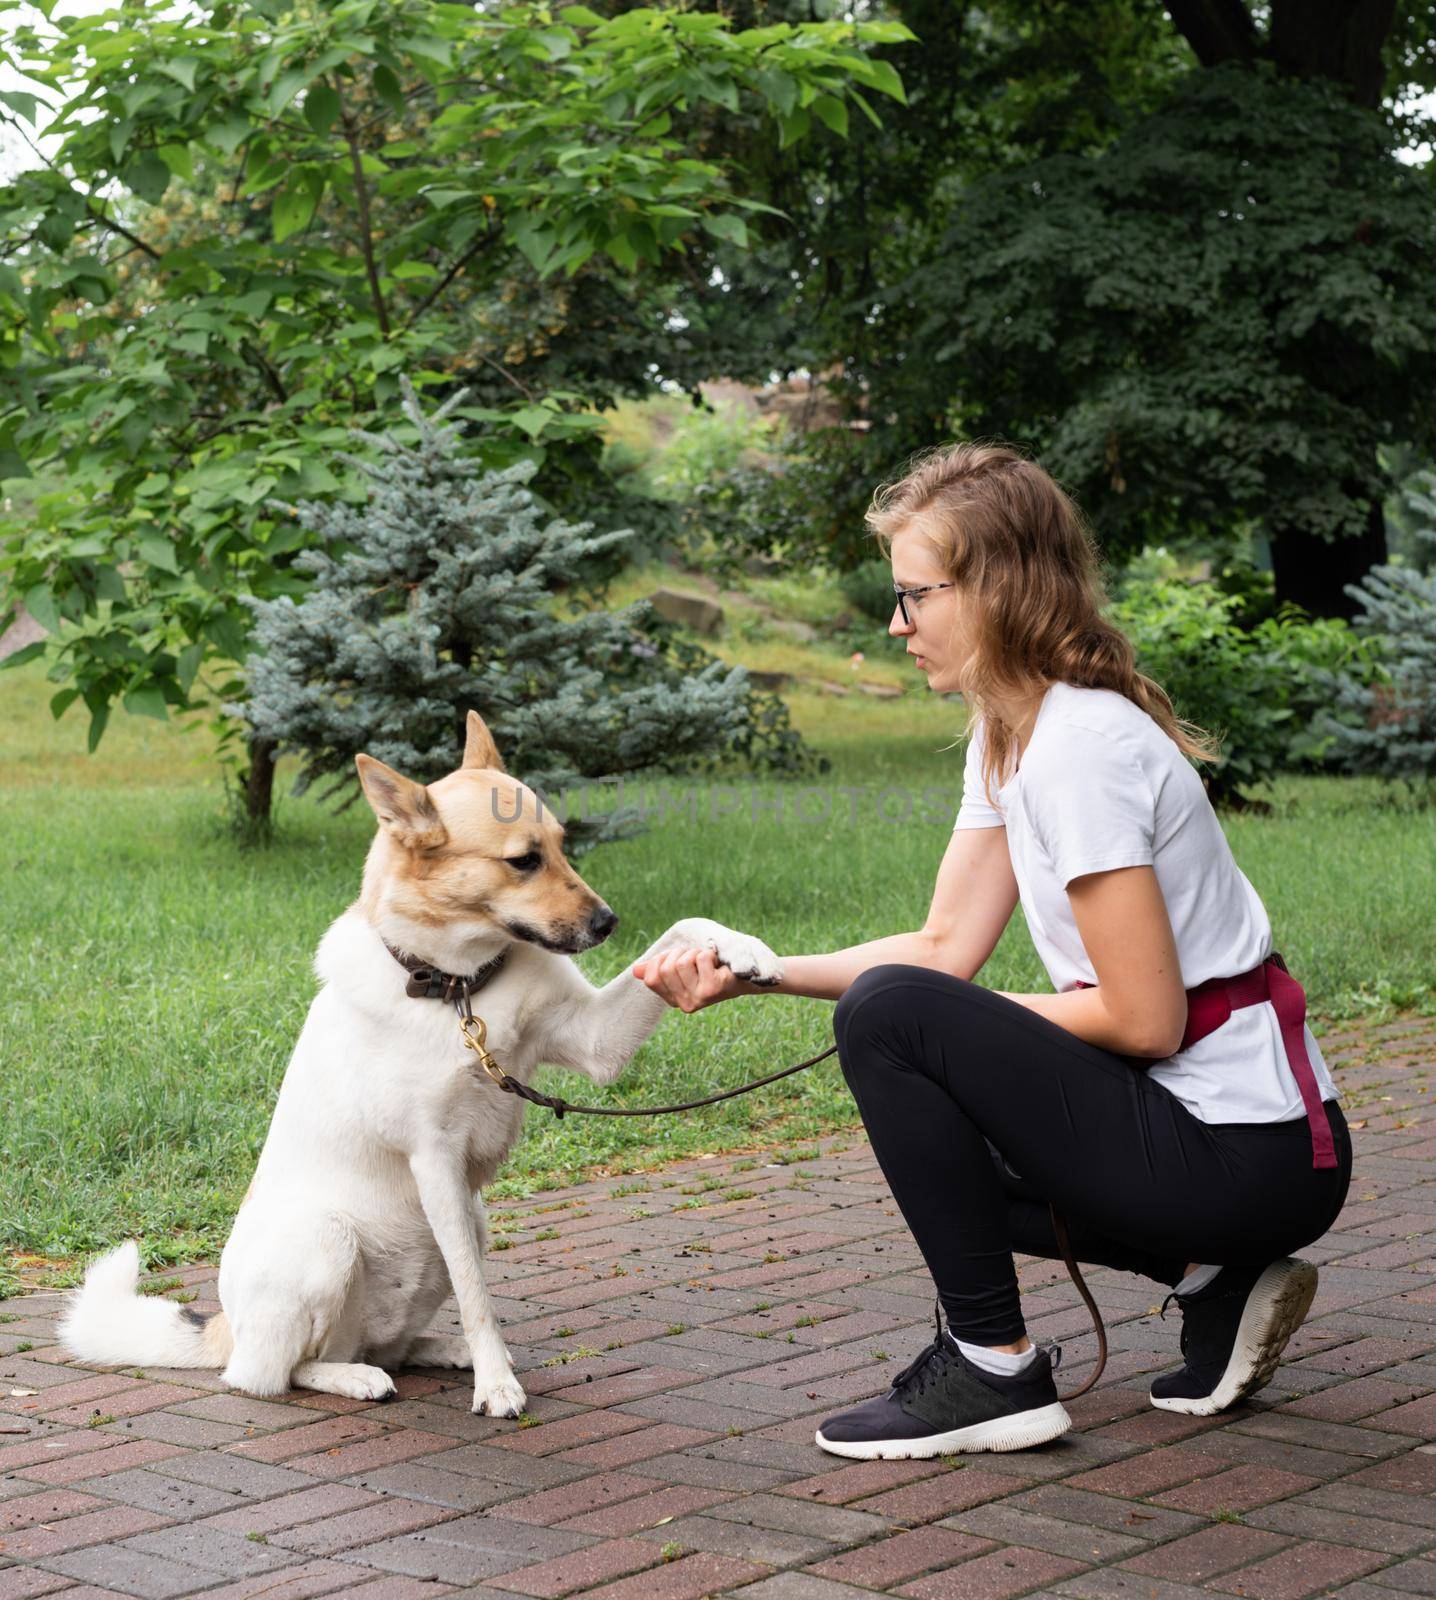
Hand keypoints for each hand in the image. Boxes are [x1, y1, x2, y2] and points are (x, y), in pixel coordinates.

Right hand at [631, 947, 754, 1012]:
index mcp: (674, 999)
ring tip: (708, 961)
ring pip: (681, 962)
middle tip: (697, 959)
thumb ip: (660, 968)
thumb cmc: (713, 967)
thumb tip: (635, 971)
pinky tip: (718, 964)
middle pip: (666, 968)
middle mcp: (685, 1004)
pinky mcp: (713, 989)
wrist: (747, 974)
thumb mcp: (683, 966)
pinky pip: (700, 958)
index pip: (651, 977)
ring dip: (696, 953)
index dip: (661, 961)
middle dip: (681, 953)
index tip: (677, 957)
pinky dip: (709, 953)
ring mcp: (699, 999)